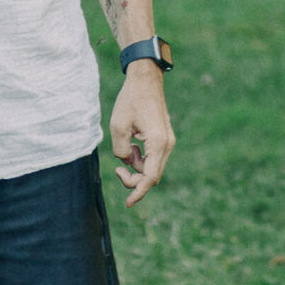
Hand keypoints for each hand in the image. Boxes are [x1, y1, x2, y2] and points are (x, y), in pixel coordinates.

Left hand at [111, 62, 174, 204]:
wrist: (146, 80)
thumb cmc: (132, 100)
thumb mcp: (118, 126)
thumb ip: (121, 150)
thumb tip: (126, 161)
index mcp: (158, 143)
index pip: (149, 178)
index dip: (138, 192)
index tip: (128, 203)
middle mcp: (167, 145)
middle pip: (152, 176)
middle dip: (134, 179)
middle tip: (116, 171)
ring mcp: (167, 141)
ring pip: (152, 167)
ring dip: (136, 165)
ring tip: (125, 146)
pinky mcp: (164, 138)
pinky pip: (153, 157)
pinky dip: (140, 158)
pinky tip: (132, 144)